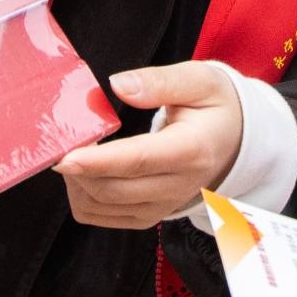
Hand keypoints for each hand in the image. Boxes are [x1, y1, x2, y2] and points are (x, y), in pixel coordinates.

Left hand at [54, 62, 246, 228]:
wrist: (235, 141)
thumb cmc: (215, 107)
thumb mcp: (199, 80)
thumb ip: (159, 82)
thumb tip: (118, 85)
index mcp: (192, 150)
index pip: (139, 160)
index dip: (99, 161)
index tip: (66, 156)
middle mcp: (178, 186)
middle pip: (113, 188)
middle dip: (77, 168)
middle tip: (61, 139)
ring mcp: (163, 206)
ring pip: (102, 206)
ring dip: (76, 183)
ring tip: (75, 151)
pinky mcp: (148, 216)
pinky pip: (101, 217)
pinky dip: (82, 197)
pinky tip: (84, 171)